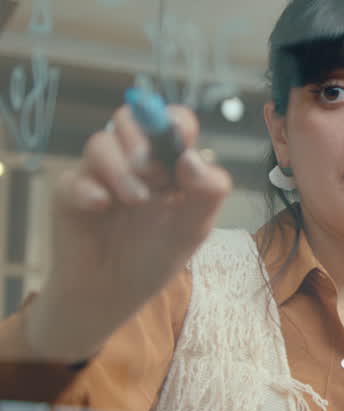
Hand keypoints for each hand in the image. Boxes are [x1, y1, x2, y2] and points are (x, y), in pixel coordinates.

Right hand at [25, 104, 230, 361]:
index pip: (171, 121)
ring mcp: (99, 174)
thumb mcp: (194, 228)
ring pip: (100, 143)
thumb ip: (207, 192)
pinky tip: (101, 206)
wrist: (116, 292)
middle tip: (155, 173)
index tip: (179, 143)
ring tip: (136, 200)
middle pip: (129, 118)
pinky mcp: (71, 194)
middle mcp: (132, 161)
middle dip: (142, 140)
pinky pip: (73, 178)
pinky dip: (88, 189)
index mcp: (167, 162)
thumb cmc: (157, 254)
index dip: (174, 123)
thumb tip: (193, 158)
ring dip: (121, 169)